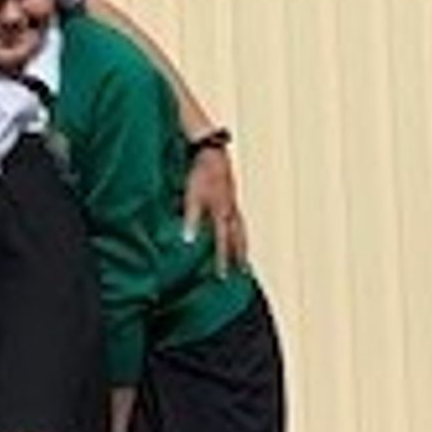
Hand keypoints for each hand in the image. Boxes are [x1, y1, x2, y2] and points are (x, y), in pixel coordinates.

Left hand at [183, 140, 246, 271]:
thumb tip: (188, 241)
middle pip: (238, 240)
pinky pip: (239, 220)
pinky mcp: (231, 198)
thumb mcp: (192, 197)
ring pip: (241, 230)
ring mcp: (233, 205)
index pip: (223, 243)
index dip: (222, 260)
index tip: (222, 276)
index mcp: (223, 215)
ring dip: (243, 245)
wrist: (213, 154)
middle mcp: (231, 213)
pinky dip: (240, 230)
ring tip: (243, 257)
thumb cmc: (201, 175)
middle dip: (239, 256)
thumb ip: (191, 219)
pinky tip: (235, 231)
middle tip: (242, 272)